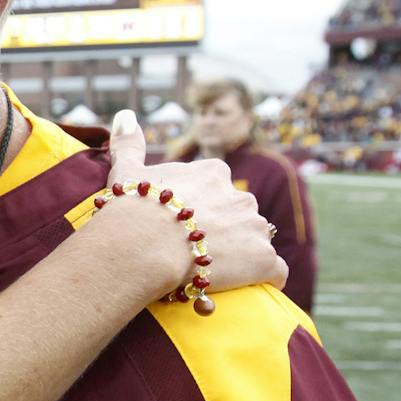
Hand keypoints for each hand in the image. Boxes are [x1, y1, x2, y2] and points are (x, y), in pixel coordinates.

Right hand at [106, 110, 286, 296]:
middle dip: (224, 229)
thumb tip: (126, 116)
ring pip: (255, 240)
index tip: (183, 222)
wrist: (142, 245)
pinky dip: (265, 278)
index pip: (217, 187)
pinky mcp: (263, 260)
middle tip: (194, 249)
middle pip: (239, 213)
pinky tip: (248, 285)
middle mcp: (240, 196)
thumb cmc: (132, 208)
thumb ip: (129, 143)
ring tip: (215, 270)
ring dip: (242, 253)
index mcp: (213, 174)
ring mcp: (254, 227)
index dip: (200, 206)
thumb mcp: (126, 171)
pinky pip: (275, 270)